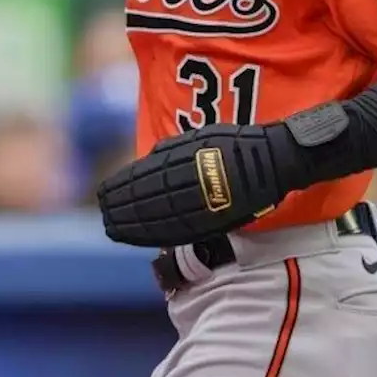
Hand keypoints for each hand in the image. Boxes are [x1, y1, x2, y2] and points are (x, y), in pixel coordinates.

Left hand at [97, 123, 303, 247]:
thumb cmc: (234, 143)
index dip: (122, 188)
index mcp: (181, 160)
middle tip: (104, 213)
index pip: (143, 177)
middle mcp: (188, 182)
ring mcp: (201, 203)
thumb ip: (170, 153)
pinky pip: (180, 230)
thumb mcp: (196, 139)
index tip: (104, 194)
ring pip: (159, 217)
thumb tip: (144, 162)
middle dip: (122, 208)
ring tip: (113, 227)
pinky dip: (157, 235)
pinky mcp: (214, 219)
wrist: (273, 159)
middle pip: (146, 199)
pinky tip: (141, 238)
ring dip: (133, 224)